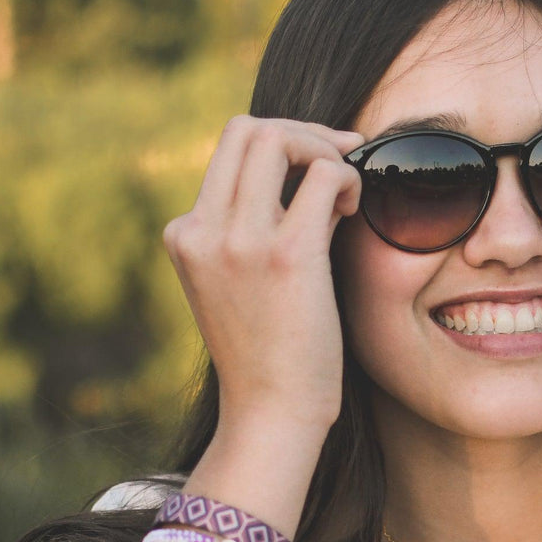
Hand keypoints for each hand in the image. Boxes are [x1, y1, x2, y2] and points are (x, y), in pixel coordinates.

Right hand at [161, 116, 363, 433]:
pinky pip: (324, 177)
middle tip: (340, 164)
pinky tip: (354, 211)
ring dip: (325, 152)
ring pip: (278, 139)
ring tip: (345, 195)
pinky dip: (348, 180)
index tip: (320, 163)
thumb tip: (309, 178)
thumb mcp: (239, 283)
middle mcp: (203, 230)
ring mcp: (239, 241)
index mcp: (186, 234)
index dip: (283, 141)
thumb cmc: (272, 353)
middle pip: (248, 128)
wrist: (272, 413)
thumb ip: (253, 230)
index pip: (229, 148)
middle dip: (304, 134)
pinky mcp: (286, 257)